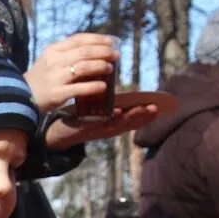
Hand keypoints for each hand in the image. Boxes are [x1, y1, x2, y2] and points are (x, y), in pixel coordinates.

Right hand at [24, 34, 117, 113]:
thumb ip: (69, 53)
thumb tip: (97, 49)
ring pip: (83, 67)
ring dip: (100, 66)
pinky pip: (79, 88)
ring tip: (111, 68)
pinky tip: (103, 86)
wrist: (20, 97)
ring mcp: (55, 77)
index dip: (98, 39)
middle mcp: (54, 61)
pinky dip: (93, 86)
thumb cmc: (42, 78)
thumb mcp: (50, 60)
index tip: (112, 41)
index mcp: (53, 50)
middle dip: (104, 52)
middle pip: (84, 52)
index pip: (79, 39)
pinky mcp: (57, 94)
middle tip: (117, 55)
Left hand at [44, 104, 159, 150]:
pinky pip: (98, 121)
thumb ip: (112, 102)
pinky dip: (108, 117)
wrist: (57, 132)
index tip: (161, 105)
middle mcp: (108, 127)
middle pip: (130, 122)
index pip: (134, 118)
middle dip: (144, 115)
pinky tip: (116, 111)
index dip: (147, 113)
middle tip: (157, 108)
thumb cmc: (80, 118)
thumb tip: (123, 86)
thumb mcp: (100, 110)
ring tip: (142, 109)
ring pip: (117, 122)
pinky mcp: (85, 127)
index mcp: (114, 122)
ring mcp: (97, 129)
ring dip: (131, 116)